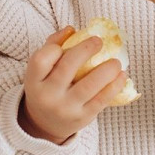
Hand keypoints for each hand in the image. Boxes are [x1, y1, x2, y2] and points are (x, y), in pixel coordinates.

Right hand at [19, 27, 126, 143]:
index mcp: (34, 82)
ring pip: (89, 84)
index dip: (55, 47)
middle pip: (67, 66)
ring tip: (116, 61)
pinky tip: (121, 75)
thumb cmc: (46, 88)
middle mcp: (47, 96)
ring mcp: (65, 108)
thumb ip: (52, 47)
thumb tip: (71, 29)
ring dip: (107, 69)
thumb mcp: (41, 72)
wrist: (46, 125)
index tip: (68, 42)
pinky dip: (114, 85)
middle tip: (98, 41)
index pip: (41, 59)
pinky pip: (102, 100)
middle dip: (86, 49)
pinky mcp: (83, 118)